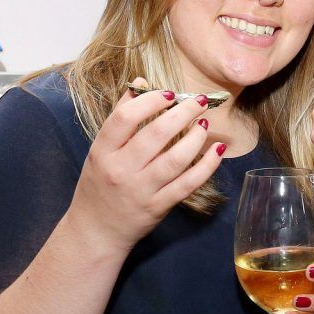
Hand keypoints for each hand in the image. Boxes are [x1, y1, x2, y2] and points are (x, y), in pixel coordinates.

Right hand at [65, 83, 224, 255]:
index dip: (150, 101)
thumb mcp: (101, 150)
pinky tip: (217, 150)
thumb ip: (120, 117)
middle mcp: (121, 170)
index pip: (125, 118)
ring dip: (196, 138)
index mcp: (103, 151)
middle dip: (183, 113)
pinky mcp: (158, 207)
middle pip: (155, 135)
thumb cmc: (100, 184)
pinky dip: (206, 166)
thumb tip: (141, 83)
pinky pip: (187, 184)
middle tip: (200, 101)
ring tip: (205, 124)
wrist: (96, 230)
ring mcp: (141, 190)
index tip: (169, 94)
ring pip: (175, 159)